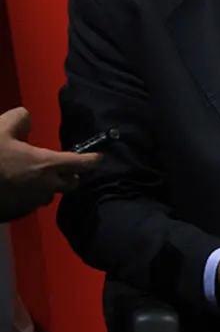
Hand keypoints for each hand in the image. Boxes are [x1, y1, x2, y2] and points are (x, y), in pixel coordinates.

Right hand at [0, 107, 99, 222]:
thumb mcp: (1, 128)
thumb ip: (19, 119)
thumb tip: (27, 119)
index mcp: (47, 165)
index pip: (83, 164)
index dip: (92, 159)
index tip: (97, 158)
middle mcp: (47, 186)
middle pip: (72, 183)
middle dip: (72, 175)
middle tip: (62, 167)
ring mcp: (32, 202)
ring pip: (49, 195)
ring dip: (47, 186)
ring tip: (31, 176)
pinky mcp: (19, 213)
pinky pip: (30, 204)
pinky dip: (27, 196)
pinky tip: (13, 187)